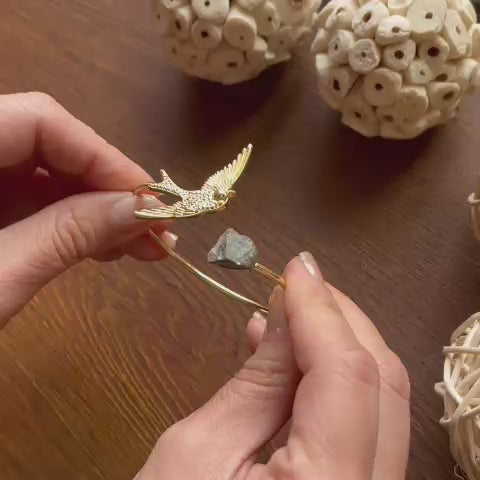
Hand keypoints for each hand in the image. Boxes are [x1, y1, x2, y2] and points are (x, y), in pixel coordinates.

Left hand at [0, 92, 174, 326]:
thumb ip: (64, 237)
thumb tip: (139, 211)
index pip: (38, 120)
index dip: (102, 155)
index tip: (148, 200)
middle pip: (46, 146)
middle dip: (107, 188)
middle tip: (155, 229)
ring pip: (44, 175)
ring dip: (97, 208)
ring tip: (140, 245)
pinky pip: (30, 201)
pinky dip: (71, 222)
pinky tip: (104, 245)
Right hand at [136, 253, 409, 479]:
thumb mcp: (197, 453)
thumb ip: (256, 381)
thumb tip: (285, 312)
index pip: (349, 375)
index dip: (323, 309)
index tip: (298, 266)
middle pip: (382, 384)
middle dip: (340, 319)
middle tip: (298, 285)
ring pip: (379, 402)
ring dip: (336, 345)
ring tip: (288, 314)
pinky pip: (361, 425)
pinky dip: (330, 381)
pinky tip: (291, 358)